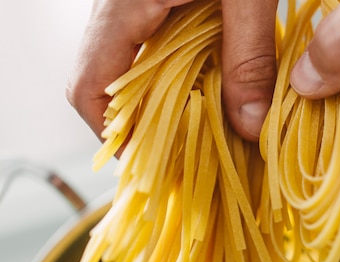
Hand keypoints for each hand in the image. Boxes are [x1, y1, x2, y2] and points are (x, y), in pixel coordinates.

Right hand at [66, 0, 278, 141]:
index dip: (115, 137)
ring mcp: (128, 0)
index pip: (89, 88)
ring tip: (193, 127)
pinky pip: (146, 43)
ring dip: (156, 99)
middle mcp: (114, 5)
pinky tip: (204, 85)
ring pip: (126, 64)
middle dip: (138, 124)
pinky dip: (170, 72)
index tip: (151, 166)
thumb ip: (249, 56)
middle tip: (178, 154)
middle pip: (102, 82)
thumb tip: (250, 126)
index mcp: (121, 6)